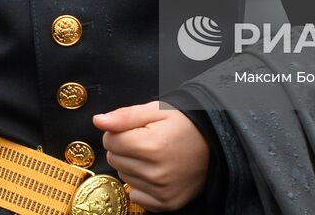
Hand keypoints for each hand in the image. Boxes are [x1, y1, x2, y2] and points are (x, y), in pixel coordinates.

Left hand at [93, 101, 207, 211]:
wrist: (216, 145)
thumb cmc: (185, 124)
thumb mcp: (157, 110)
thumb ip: (125, 116)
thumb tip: (98, 121)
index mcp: (151, 145)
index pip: (109, 140)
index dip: (119, 131)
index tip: (135, 129)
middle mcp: (155, 172)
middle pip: (114, 159)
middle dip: (124, 148)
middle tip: (145, 141)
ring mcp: (161, 191)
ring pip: (123, 177)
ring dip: (132, 166)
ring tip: (153, 156)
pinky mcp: (166, 203)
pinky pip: (136, 196)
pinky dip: (141, 185)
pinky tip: (156, 173)